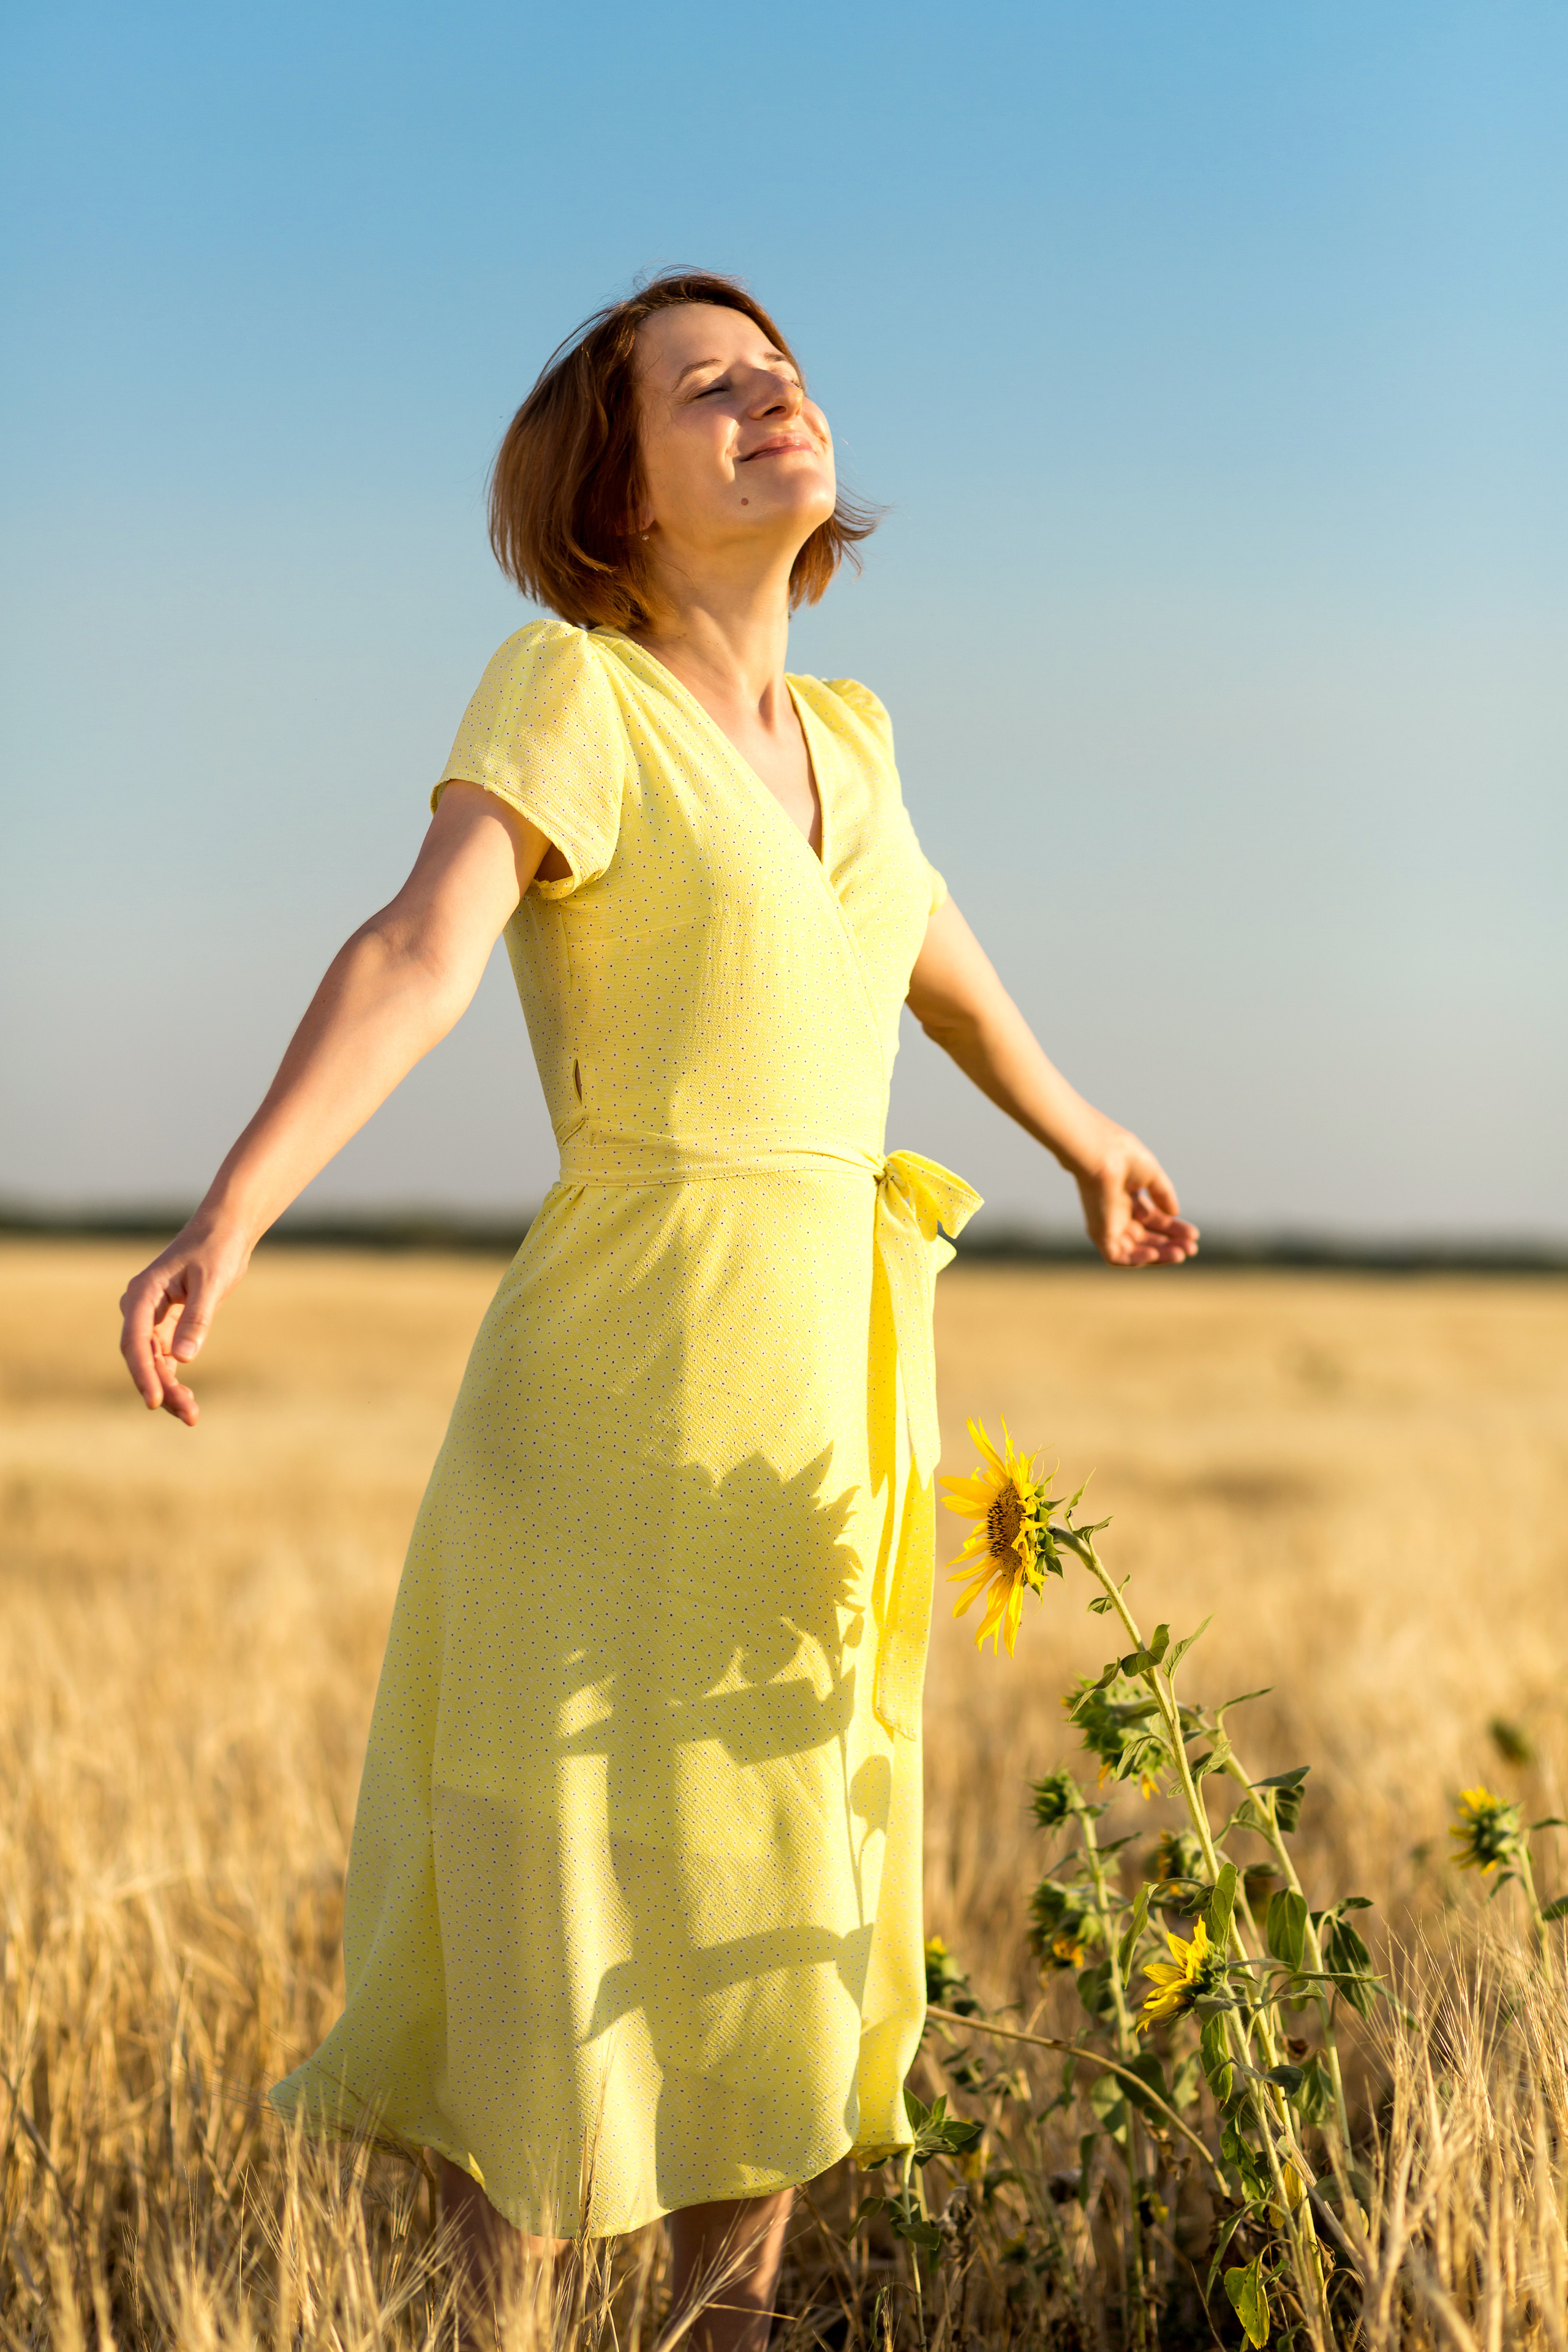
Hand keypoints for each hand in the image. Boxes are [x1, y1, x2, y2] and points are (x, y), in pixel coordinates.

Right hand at [119, 1220, 252, 1424]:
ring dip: (168, 1388)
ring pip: (152, 1362)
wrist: (225, 1232)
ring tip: (191, 1415)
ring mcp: (151, 1318)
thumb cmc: (217, 1250)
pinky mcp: (167, 1325)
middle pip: (141, 1357)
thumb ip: (197, 1319)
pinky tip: (187, 1400)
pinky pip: (163, 1358)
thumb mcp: (211, 1282)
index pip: (135, 1341)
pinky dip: (173, 1378)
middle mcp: (141, 1308)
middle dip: (161, 1387)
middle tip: (188, 1414)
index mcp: (143, 1294)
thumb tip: (183, 1359)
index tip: (155, 1401)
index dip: (143, 1374)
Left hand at [1073, 1129, 1199, 1267]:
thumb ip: (1163, 1194)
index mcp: (1127, 1197)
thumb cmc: (1125, 1158)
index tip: (1194, 1234)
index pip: (1154, 1220)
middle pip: (1147, 1237)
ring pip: (1136, 1250)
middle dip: (1170, 1244)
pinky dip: (1136, 1259)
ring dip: (1159, 1255)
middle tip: (1192, 1248)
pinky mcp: (1099, 1234)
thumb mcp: (1152, 1175)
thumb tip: (1174, 1213)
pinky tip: (1154, 1253)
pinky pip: (1117, 1257)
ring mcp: (1107, 1225)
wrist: (1103, 1157)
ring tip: (1182, 1253)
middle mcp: (1117, 1213)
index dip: (1174, 1229)